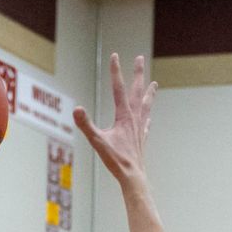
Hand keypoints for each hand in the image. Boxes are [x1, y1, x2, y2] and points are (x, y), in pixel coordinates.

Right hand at [74, 53, 154, 185]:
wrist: (133, 176)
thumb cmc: (116, 160)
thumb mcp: (98, 141)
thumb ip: (86, 125)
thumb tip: (76, 109)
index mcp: (124, 116)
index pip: (118, 88)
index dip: (116, 71)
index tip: (115, 55)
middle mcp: (134, 118)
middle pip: (137, 91)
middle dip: (138, 73)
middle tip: (140, 58)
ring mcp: (139, 128)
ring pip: (145, 105)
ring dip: (149, 93)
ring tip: (154, 83)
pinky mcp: (141, 139)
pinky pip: (146, 124)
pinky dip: (147, 117)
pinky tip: (149, 117)